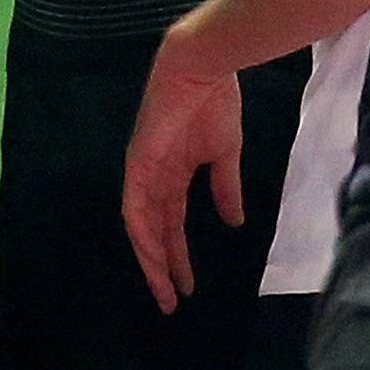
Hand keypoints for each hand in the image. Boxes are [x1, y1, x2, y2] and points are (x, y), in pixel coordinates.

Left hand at [123, 38, 245, 312]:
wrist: (204, 68)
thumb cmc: (216, 104)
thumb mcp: (225, 155)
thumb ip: (225, 189)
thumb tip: (235, 223)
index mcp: (175, 175)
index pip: (172, 224)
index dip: (179, 255)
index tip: (189, 285)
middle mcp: (155, 178)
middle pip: (155, 232)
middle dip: (163, 267)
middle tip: (172, 301)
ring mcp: (144, 172)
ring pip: (141, 227)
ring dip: (151, 259)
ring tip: (164, 290)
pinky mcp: (138, 163)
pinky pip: (135, 208)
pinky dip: (143, 234)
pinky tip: (153, 257)